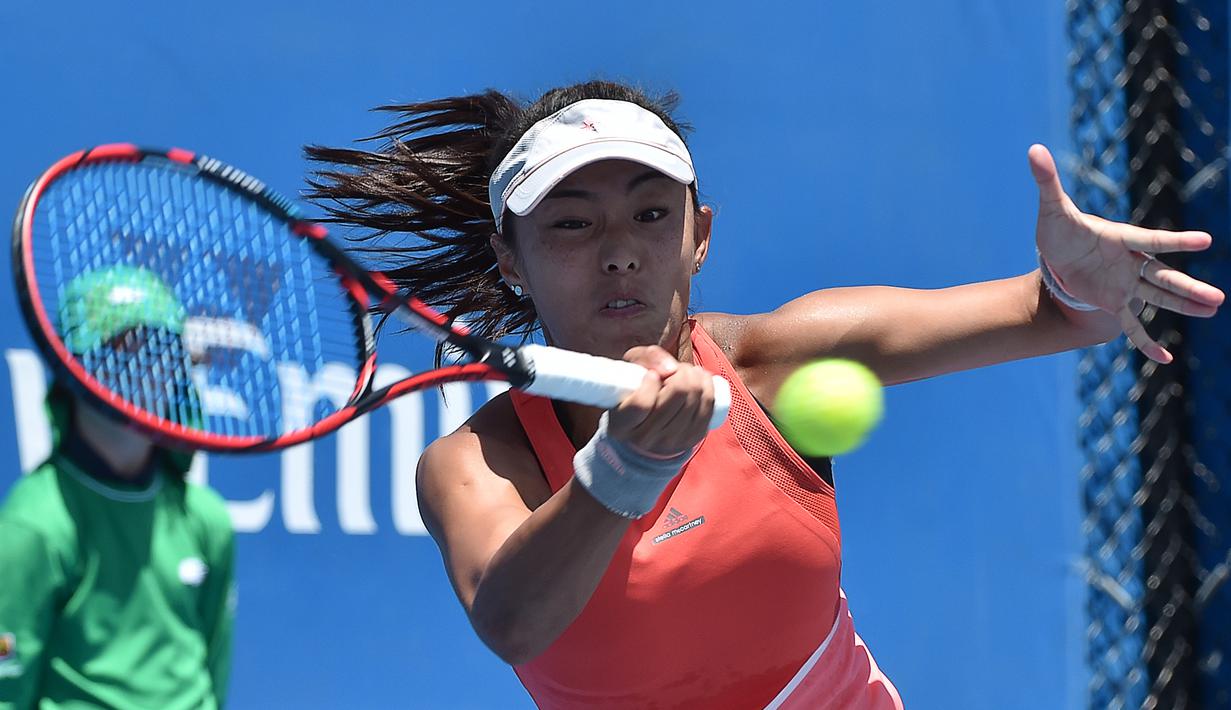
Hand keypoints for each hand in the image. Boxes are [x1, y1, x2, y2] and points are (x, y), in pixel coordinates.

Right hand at [606, 345, 714, 457]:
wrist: (646, 427)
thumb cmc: (636, 391)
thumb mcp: (631, 370)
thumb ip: (645, 358)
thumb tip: (671, 368)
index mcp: (623, 425)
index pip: (642, 404)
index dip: (651, 384)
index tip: (652, 374)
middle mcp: (646, 439)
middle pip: (676, 395)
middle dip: (680, 372)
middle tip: (675, 369)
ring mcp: (670, 442)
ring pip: (693, 400)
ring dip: (695, 377)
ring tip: (687, 372)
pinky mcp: (692, 439)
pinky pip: (708, 407)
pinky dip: (708, 387)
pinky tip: (701, 378)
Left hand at [1028, 144, 1224, 362]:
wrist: (1058, 256)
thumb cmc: (1061, 230)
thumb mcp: (1051, 209)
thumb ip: (1047, 182)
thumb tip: (1033, 150)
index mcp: (1121, 239)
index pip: (1151, 241)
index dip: (1175, 242)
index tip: (1206, 241)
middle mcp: (1130, 263)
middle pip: (1163, 277)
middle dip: (1187, 288)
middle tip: (1219, 298)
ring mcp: (1126, 284)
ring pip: (1158, 298)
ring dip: (1183, 306)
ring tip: (1212, 310)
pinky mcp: (1115, 302)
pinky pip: (1133, 325)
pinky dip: (1145, 341)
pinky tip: (1164, 359)